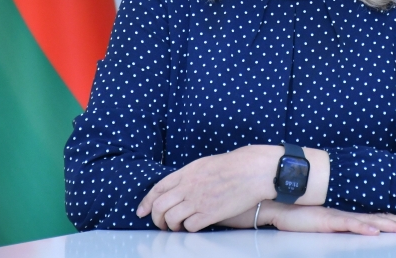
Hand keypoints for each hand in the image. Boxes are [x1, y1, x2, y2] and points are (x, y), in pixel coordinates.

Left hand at [137, 145, 280, 230]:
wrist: (253, 170)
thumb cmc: (234, 165)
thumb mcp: (205, 164)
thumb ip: (190, 175)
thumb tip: (179, 186)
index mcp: (187, 172)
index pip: (158, 188)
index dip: (147, 202)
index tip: (142, 211)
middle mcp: (189, 186)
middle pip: (160, 206)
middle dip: (156, 219)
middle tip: (161, 224)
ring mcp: (199, 200)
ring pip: (171, 218)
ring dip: (171, 227)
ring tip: (177, 228)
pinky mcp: (210, 213)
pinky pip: (189, 227)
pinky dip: (187, 230)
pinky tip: (193, 228)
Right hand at [262, 201, 395, 234]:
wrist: (283, 202)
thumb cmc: (304, 211)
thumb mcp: (329, 219)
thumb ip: (345, 220)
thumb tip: (360, 225)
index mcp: (353, 213)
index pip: (383, 217)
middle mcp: (352, 213)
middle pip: (384, 218)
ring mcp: (341, 215)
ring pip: (372, 221)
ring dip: (392, 225)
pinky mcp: (328, 220)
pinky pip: (349, 224)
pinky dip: (363, 228)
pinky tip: (375, 231)